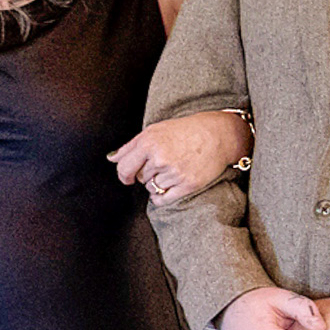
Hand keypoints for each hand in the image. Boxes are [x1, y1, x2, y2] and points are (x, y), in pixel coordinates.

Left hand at [109, 110, 251, 203]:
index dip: (124, 175)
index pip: (124, 167)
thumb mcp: (155, 131)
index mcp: (149, 142)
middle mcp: (160, 158)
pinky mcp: (187, 185)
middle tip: (163, 162)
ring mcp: (174, 172)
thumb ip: (131, 146)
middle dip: (147, 173)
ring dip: (157, 183)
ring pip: (152, 188)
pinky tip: (169, 187)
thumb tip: (112, 159)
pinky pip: (163, 199)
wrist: (217, 135)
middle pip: (140, 178)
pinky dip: (162, 196)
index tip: (127, 178)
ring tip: (172, 170)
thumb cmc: (185, 131)